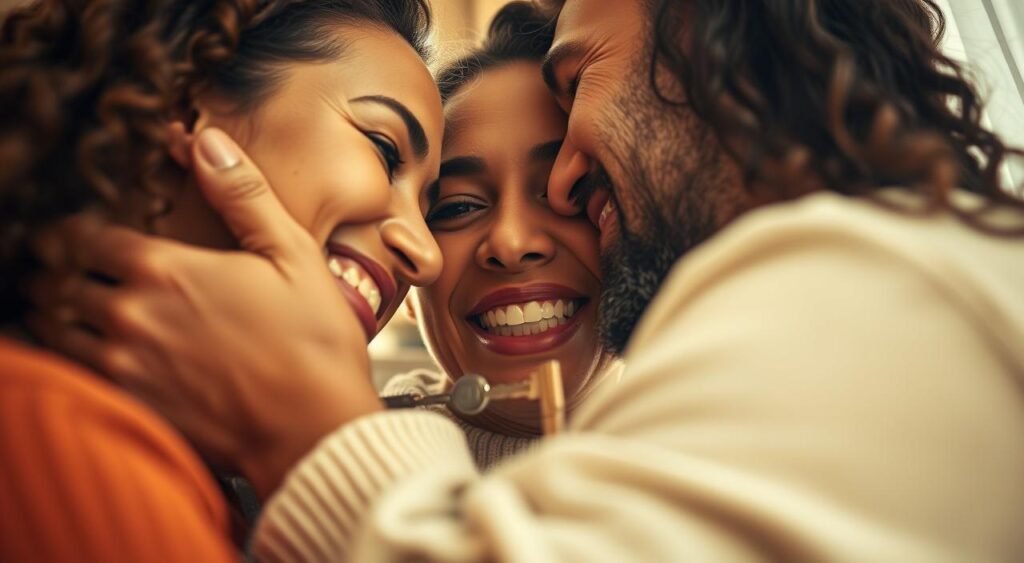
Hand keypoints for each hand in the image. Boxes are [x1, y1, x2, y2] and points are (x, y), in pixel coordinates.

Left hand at [25, 128, 382, 497]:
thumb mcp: (293, 254)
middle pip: (62, 282)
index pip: (87, 238)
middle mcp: (132, 316)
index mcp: (167, 270)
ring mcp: (125, 367)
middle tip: (67, 269)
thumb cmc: (315, 342)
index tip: (84, 235)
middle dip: (61, 271)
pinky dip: (64, 361)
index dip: (80, 232)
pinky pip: (69, 377)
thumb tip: (207, 140)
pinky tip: (85, 356)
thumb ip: (243, 195)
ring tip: (67, 308)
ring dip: (56, 314)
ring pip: (55, 330)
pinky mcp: (130, 409)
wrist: (316, 429)